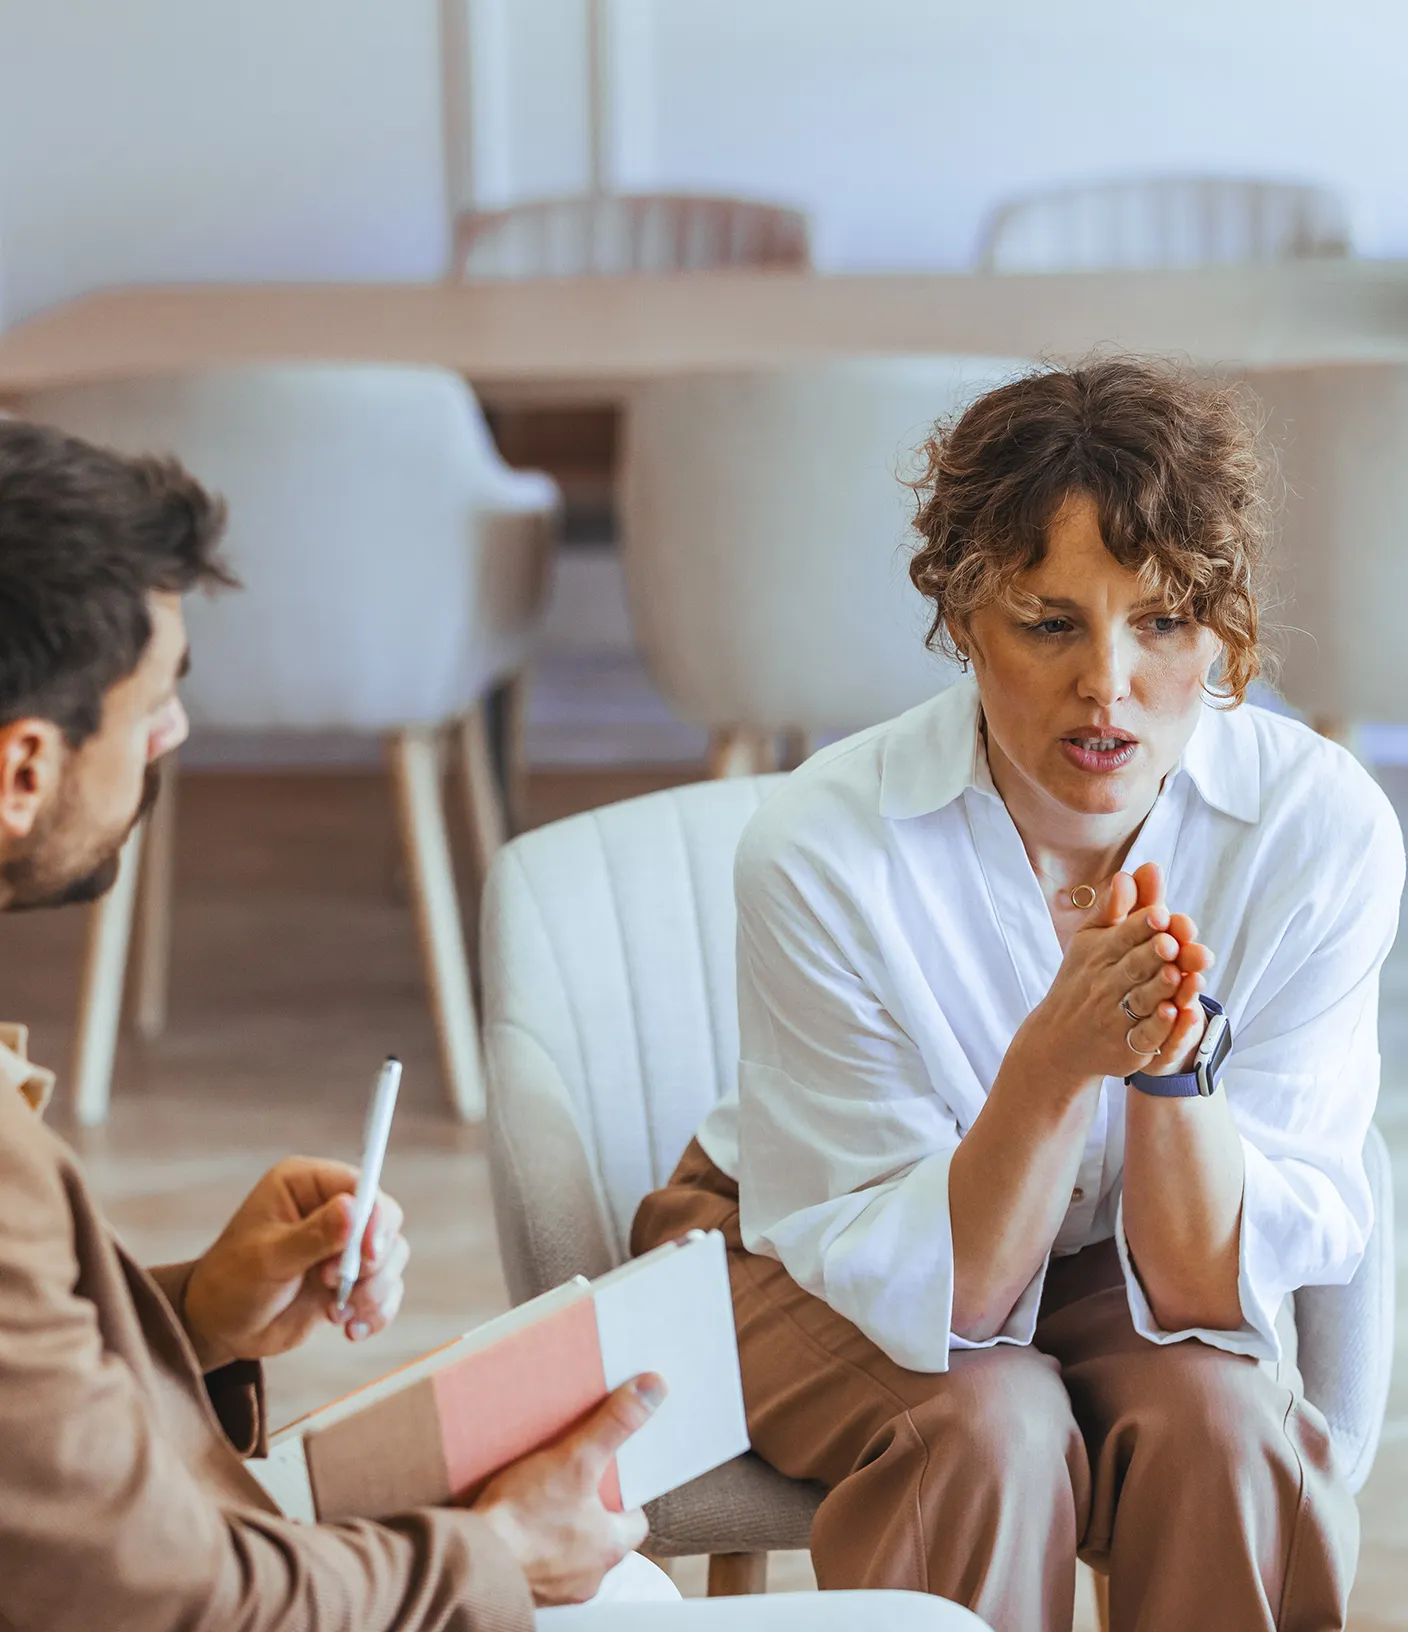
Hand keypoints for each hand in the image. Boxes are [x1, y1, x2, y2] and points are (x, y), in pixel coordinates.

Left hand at [182, 1158, 408, 1370]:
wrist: (222, 1329)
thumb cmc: (231, 1283)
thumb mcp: (267, 1259)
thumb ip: (312, 1236)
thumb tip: (353, 1209)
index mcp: (306, 1185)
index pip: (360, 1186)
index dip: (373, 1218)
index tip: (367, 1255)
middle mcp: (331, 1207)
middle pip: (385, 1219)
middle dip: (372, 1260)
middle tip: (338, 1286)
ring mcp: (344, 1243)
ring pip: (391, 1256)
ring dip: (374, 1290)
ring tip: (338, 1312)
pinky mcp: (352, 1277)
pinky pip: (388, 1287)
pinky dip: (377, 1311)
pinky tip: (350, 1329)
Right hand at [473, 1375, 665, 1605]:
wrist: (470, 1560)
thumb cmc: (523, 1518)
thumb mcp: (575, 1459)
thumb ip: (614, 1425)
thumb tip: (653, 1390)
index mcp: (608, 1549)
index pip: (635, 1522)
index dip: (626, 1497)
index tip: (612, 1478)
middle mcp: (587, 1577)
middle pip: (602, 1537)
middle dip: (590, 1512)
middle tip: (574, 1482)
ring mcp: (555, 1589)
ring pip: (570, 1553)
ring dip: (560, 1531)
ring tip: (543, 1499)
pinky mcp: (524, 1590)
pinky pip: (538, 1565)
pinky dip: (532, 1546)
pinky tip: (517, 1523)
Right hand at [1023, 863, 1212, 1083]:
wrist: (1059, 1038)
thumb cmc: (1084, 979)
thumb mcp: (1092, 940)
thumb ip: (1118, 907)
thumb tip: (1136, 871)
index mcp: (1099, 953)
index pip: (1122, 936)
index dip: (1141, 925)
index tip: (1160, 912)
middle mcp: (1105, 984)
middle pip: (1133, 966)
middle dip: (1152, 954)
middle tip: (1171, 941)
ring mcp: (1115, 1017)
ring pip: (1142, 1000)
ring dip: (1160, 987)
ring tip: (1176, 973)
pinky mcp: (1128, 1047)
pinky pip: (1145, 1037)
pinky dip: (1160, 1026)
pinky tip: (1173, 1012)